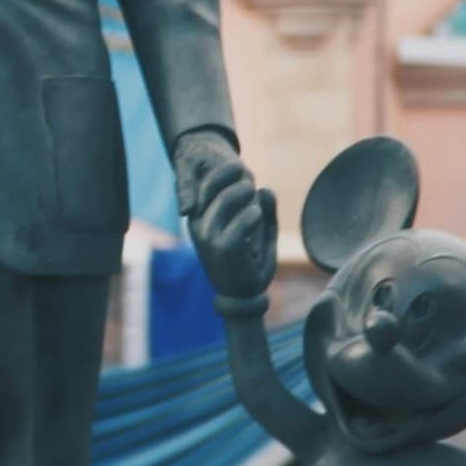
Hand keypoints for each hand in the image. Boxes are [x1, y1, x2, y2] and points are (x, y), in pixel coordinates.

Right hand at [179, 132, 275, 300]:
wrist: (242, 298)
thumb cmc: (249, 262)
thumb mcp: (260, 232)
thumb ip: (265, 210)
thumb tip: (266, 189)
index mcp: (200, 219)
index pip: (203, 184)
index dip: (222, 171)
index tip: (240, 167)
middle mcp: (199, 226)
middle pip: (214, 186)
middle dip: (236, 180)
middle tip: (250, 184)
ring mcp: (210, 237)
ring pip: (227, 200)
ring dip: (245, 195)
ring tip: (255, 201)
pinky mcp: (224, 248)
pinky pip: (240, 222)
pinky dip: (252, 215)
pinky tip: (257, 215)